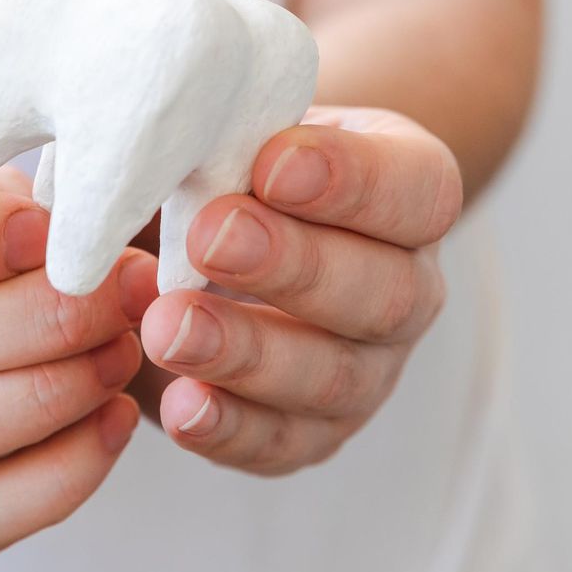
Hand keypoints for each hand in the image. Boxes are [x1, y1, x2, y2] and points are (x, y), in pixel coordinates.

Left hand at [138, 107, 461, 475]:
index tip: (271, 164)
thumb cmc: (235, 162)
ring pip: (333, 375)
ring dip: (248, 353)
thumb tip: (157, 150)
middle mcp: (408, 287)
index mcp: (409, 192)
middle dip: (292, 266)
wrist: (216, 231)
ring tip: (169, 326)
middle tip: (210, 239)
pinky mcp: (311, 432)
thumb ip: (221, 135)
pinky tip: (180, 403)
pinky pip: (281, 443)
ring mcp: (369, 369)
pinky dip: (229, 426)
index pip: (414, 189)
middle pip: (382, 292)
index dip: (351, 181)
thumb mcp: (238, 129)